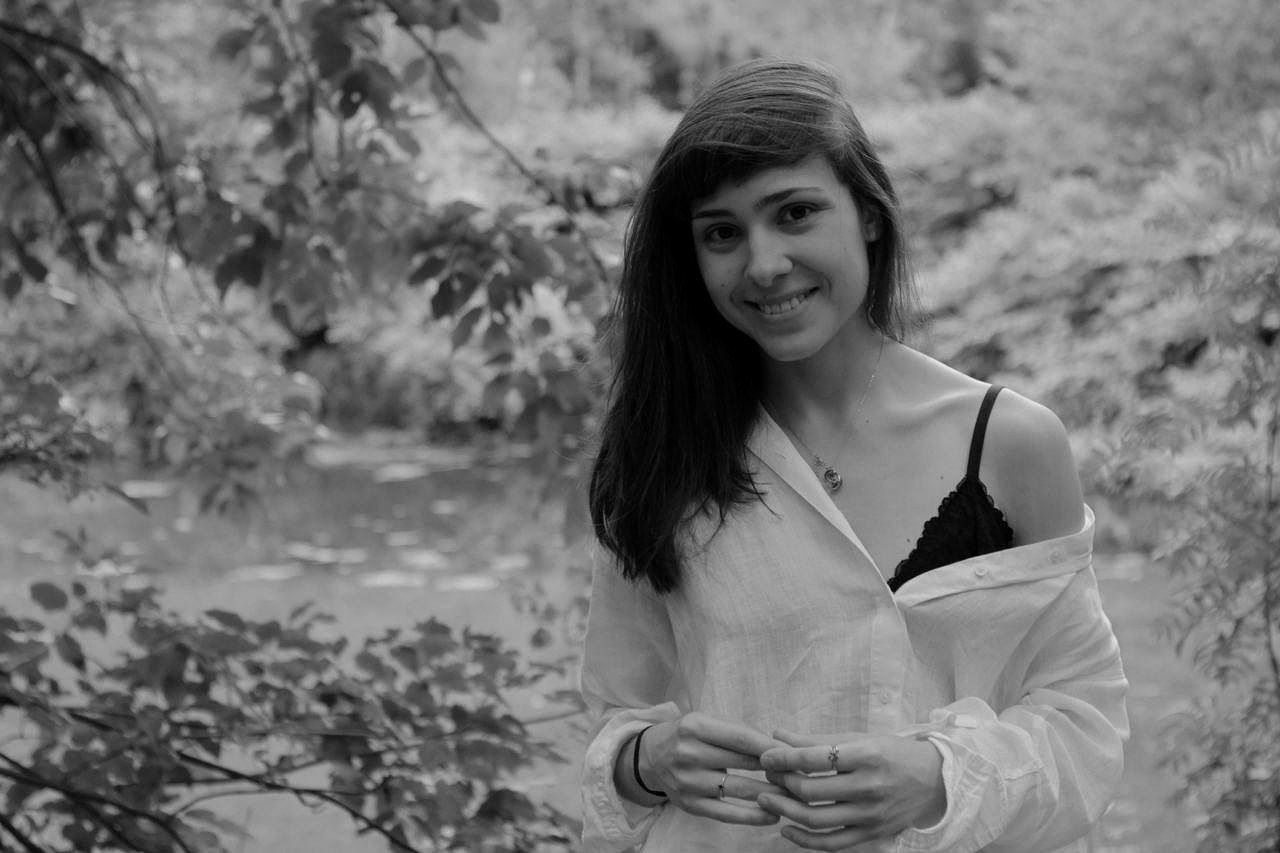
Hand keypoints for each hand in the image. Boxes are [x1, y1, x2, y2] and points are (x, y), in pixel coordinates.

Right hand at [638, 712, 791, 825]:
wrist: (650, 757)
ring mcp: (688, 781)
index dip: (769, 745)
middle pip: (742, 762)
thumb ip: (738, 731)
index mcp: (694, 726)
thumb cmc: (688, 735)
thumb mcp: (706, 721)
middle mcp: (688, 753)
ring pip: (739, 789)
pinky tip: (772, 815)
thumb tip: (779, 746)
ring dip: (770, 793)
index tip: (794, 752)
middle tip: (801, 773)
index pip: (740, 737)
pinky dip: (752, 817)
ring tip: (794, 795)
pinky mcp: (689, 804)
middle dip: (775, 768)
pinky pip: (726, 814)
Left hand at [757, 728, 945, 849]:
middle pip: (812, 791)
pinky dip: (805, 840)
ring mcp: (871, 815)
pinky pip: (831, 843)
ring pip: (817, 820)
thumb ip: (817, 740)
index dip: (784, 758)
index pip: (815, 758)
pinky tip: (787, 828)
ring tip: (767, 799)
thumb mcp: (859, 739)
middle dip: (782, 782)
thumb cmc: (892, 753)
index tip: (765, 757)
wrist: (934, 780)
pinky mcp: (872, 834)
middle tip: (768, 774)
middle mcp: (870, 787)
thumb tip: (778, 736)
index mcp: (867, 756)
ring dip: (785, 810)